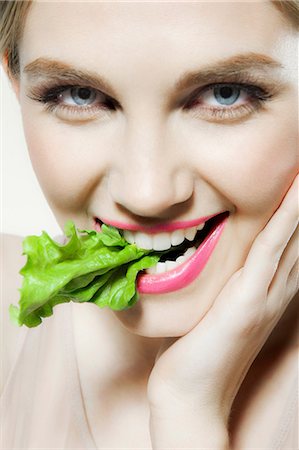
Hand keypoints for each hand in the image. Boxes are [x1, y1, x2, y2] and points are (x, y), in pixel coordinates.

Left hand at [147, 175, 297, 428]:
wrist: (191, 394)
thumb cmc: (196, 352)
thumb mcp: (213, 310)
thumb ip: (222, 287)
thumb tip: (211, 262)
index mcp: (265, 293)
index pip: (287, 245)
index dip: (295, 214)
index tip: (296, 186)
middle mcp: (274, 292)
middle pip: (297, 239)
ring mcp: (264, 297)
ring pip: (290, 239)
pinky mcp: (248, 301)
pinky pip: (271, 251)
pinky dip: (286, 222)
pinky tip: (294, 197)